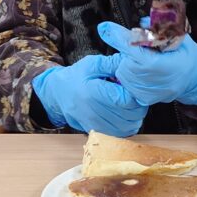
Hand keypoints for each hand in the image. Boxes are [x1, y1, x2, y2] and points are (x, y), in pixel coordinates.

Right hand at [31, 54, 147, 135]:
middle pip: (129, 116)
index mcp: (92, 93)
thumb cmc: (77, 76)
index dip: (137, 95)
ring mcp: (93, 124)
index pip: (126, 100)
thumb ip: (113, 63)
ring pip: (127, 128)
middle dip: (138, 106)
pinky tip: (125, 115)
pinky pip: (119, 134)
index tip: (136, 88)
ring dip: (135, 117)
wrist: (58, 93)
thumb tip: (133, 62)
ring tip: (131, 105)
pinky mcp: (96, 132)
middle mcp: (92, 112)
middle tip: (135, 96)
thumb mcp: (92, 64)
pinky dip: (128, 126)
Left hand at [97, 22, 196, 106]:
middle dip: (129, 53)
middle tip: (144, 50)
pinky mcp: (142, 99)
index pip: (133, 48)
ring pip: (122, 73)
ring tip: (145, 62)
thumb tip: (142, 22)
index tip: (105, 28)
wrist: (195, 79)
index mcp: (161, 64)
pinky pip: (126, 83)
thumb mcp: (179, 36)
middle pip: (125, 61)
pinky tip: (143, 72)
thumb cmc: (187, 55)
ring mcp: (147, 92)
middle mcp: (152, 81)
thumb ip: (160, 29)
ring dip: (128, 64)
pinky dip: (130, 75)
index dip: (118, 37)